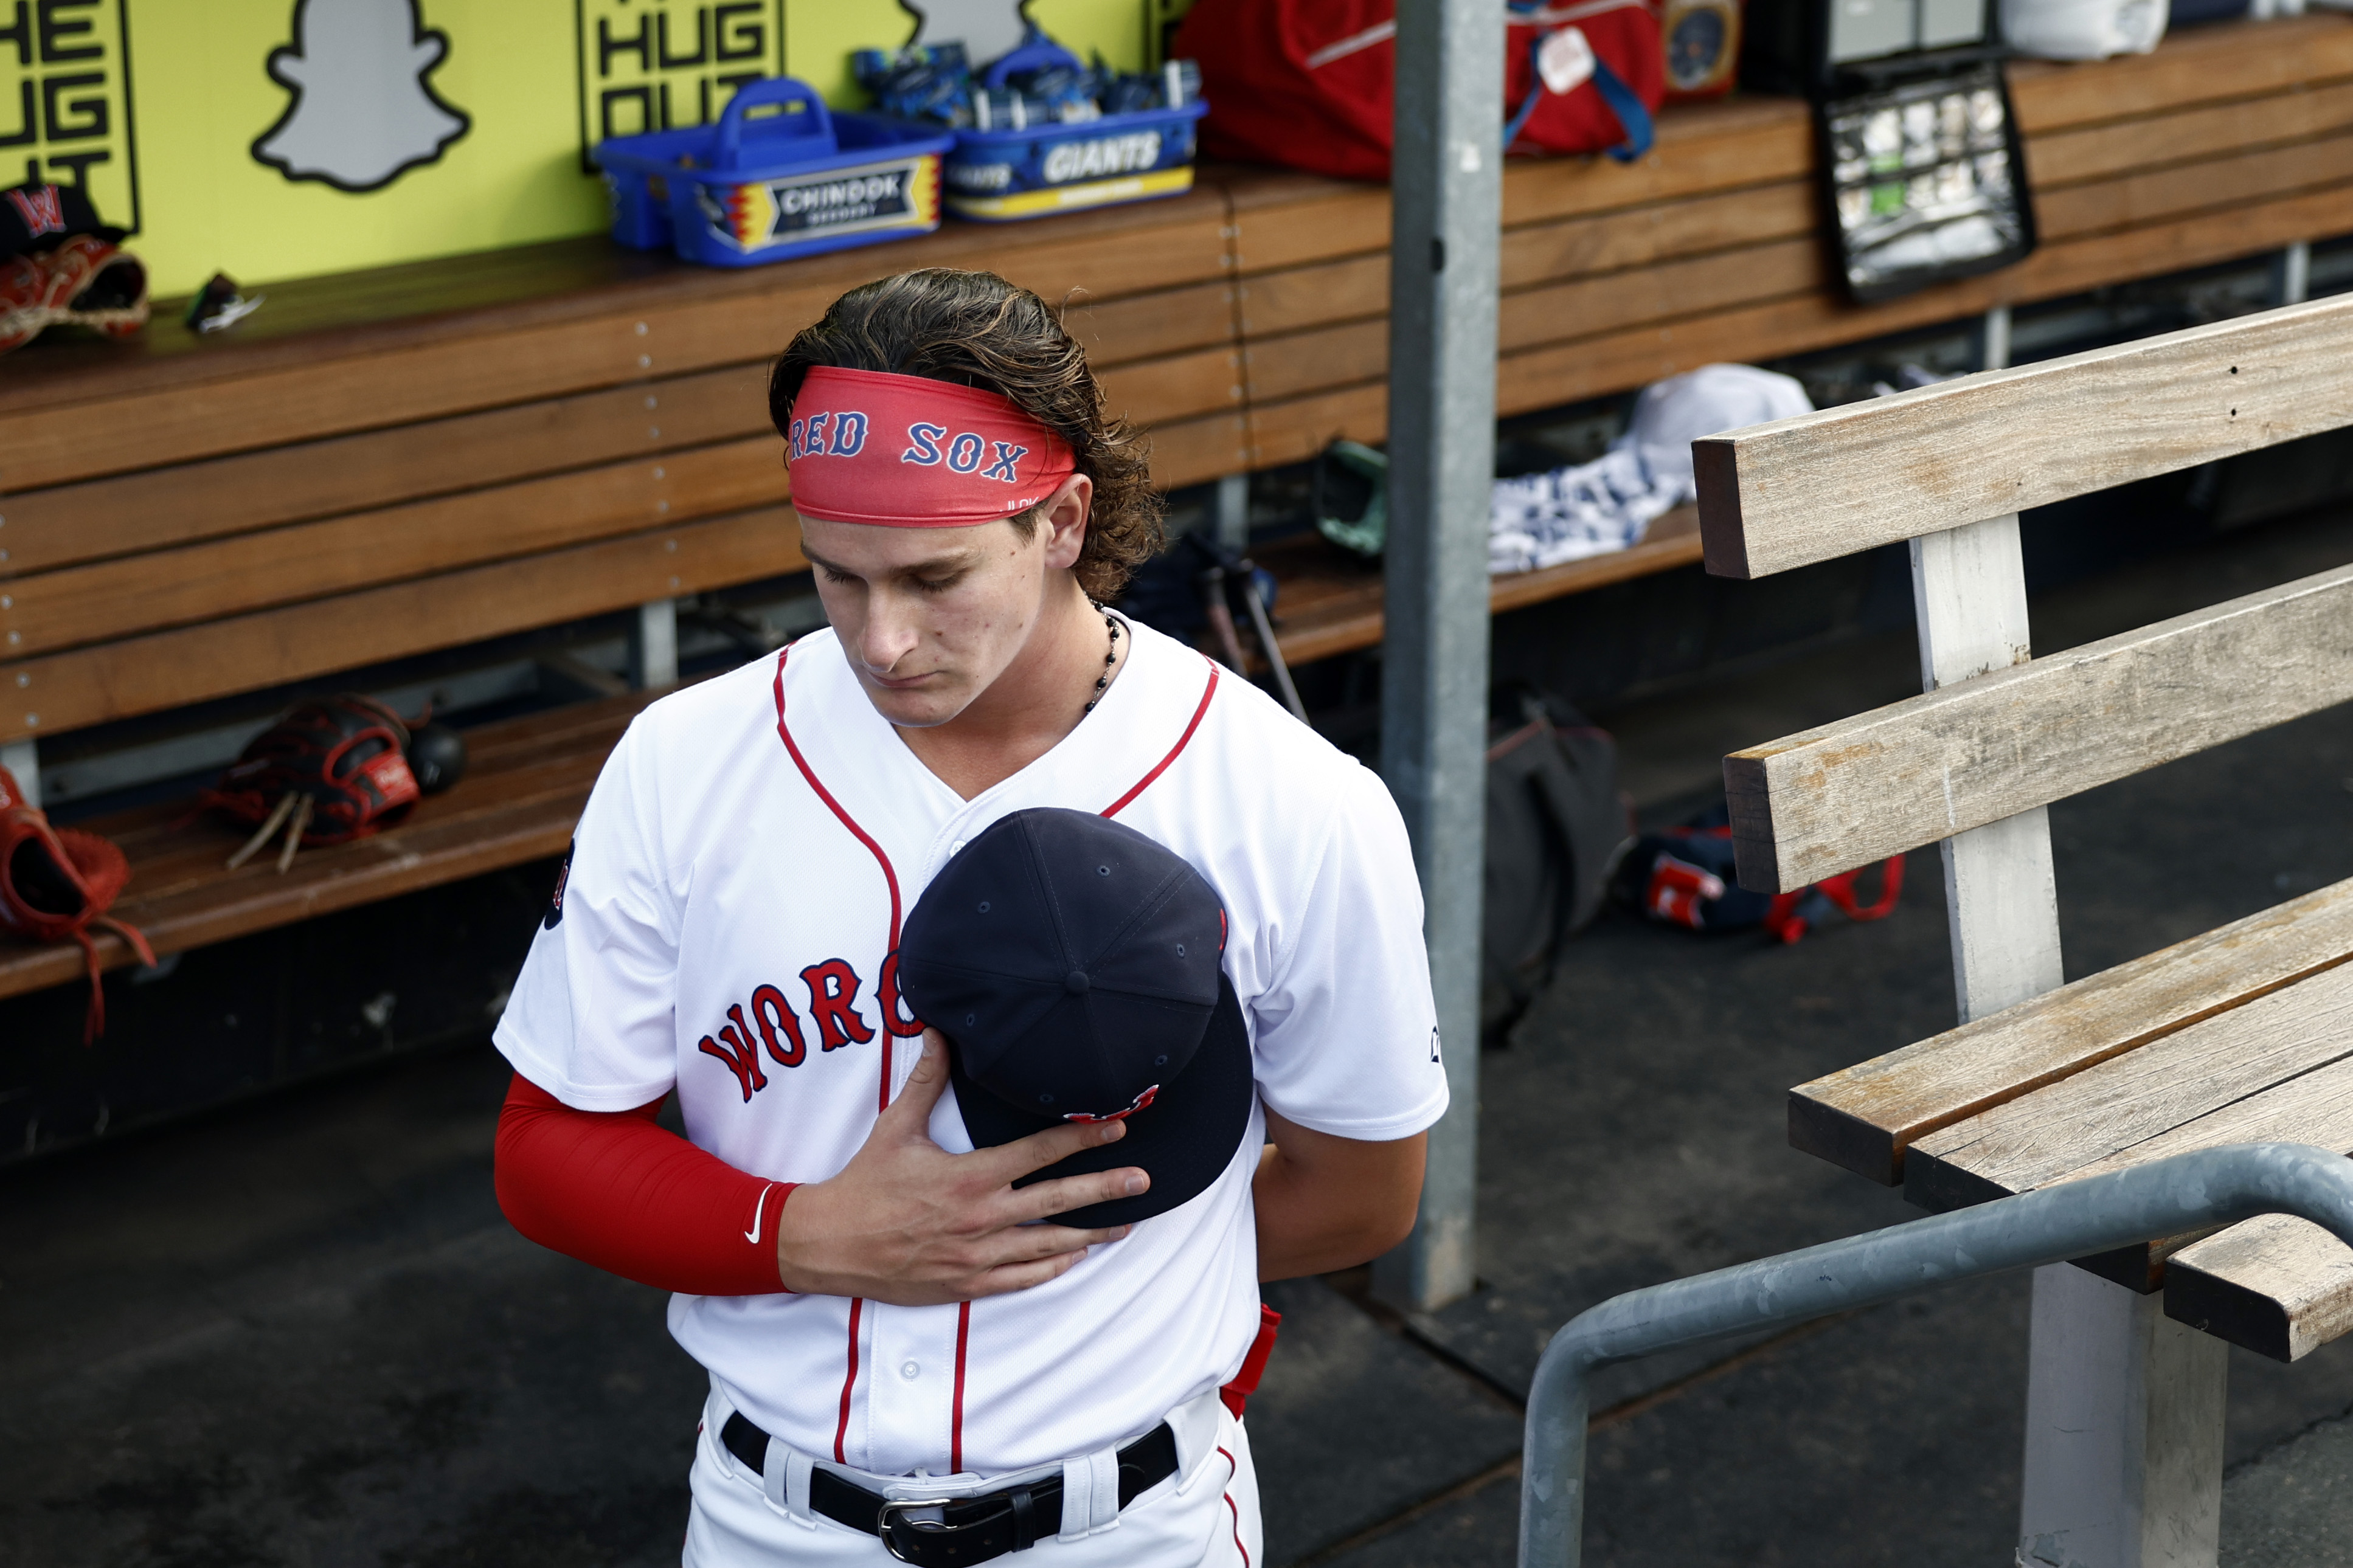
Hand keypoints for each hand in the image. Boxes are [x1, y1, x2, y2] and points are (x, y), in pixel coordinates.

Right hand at [774, 1030, 1148, 1304]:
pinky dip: (1053, 1267)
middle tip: (1143, 1181)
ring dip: (1091, 1233)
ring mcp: (978, 1256)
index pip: (1040, 1153)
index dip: (1082, 1138)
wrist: (830, 1244)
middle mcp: (981, 1218)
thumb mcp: (895, 1127)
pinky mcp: (968, 1283)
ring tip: (1125, 1224)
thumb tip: (938, 1031)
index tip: (1116, 1128)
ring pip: (1049, 1245)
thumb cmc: (864, 1184)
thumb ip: (925, 1080)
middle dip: (1105, 1189)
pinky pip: (1023, 1278)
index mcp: (970, 1177)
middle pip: (1058, 1202)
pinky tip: (1075, 1256)